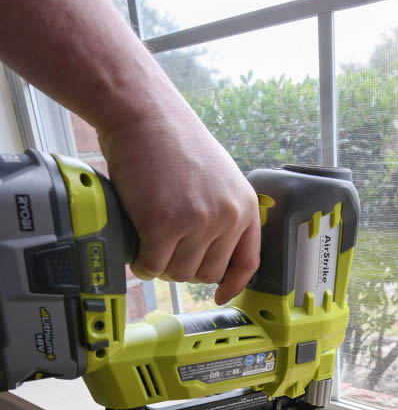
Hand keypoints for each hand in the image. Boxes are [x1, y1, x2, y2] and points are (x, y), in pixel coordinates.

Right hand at [98, 94, 260, 304]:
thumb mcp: (220, 177)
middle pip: (207, 273)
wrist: (144, 114)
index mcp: (245, 206)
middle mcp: (227, 217)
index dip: (232, 285)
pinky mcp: (164, 225)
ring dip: (161, 266)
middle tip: (166, 251)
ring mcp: (197, 222)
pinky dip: (141, 264)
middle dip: (184, 268)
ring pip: (179, 273)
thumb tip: (211, 250)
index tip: (220, 294)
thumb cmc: (173, 140)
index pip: (247, 262)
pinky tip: (137, 249)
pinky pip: (152, 266)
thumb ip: (223, 212)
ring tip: (150, 244)